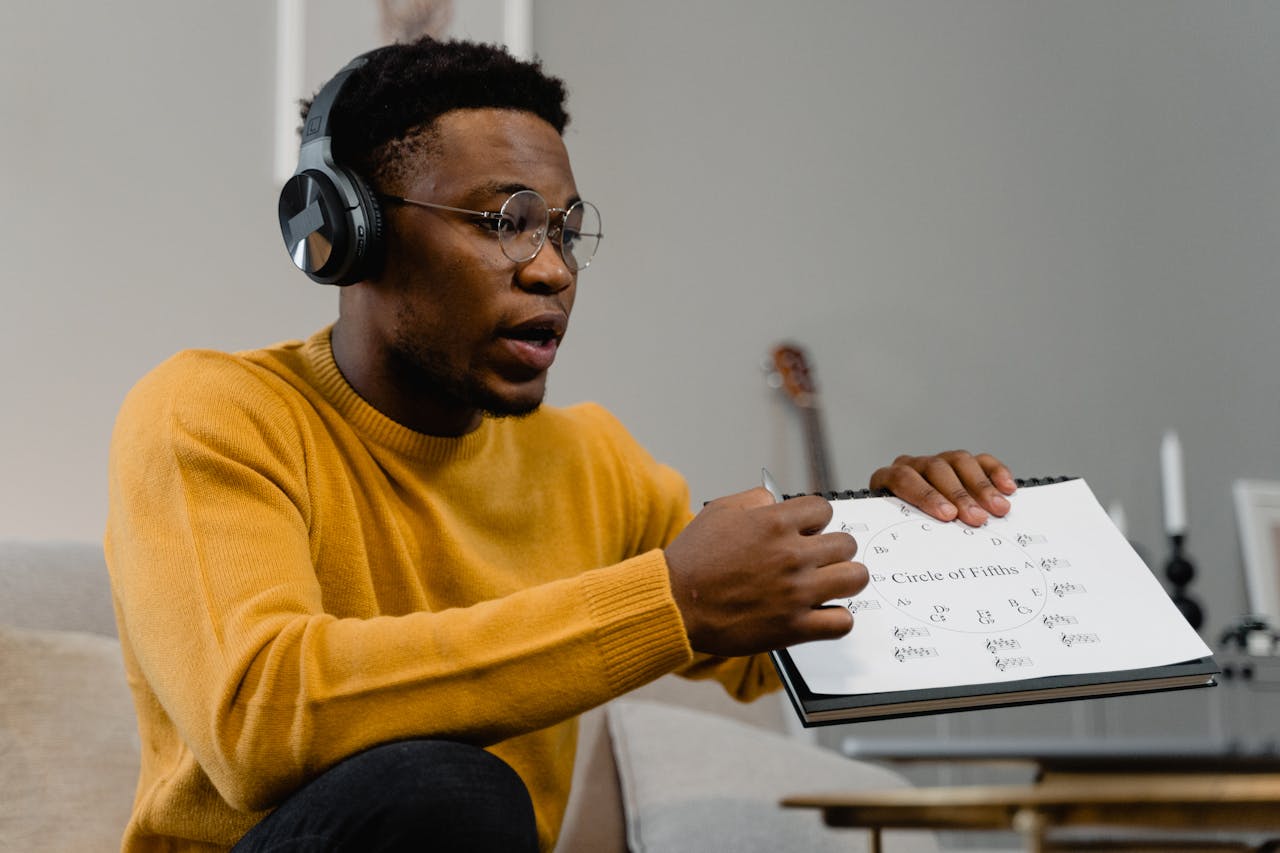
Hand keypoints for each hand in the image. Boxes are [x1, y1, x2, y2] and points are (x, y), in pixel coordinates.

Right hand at [664, 487, 865, 656]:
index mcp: (774, 523)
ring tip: (829, 583)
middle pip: (846, 543)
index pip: (824, 510)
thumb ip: (755, 500)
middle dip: (834, 549)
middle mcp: (791, 555)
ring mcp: (796, 592)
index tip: (807, 532)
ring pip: (854, 578)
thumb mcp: (718, 511)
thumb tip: (778, 501)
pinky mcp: (794, 627)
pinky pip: (842, 621)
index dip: (815, 521)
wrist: (674, 603)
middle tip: (817, 559)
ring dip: (845, 578)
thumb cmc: (692, 559)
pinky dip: (836, 618)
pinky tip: (821, 613)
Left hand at [870, 450, 1015, 526]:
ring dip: (981, 486)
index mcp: (891, 478)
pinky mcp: (962, 463)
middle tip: (977, 518)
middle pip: (936, 470)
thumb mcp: (896, 529)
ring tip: (998, 509)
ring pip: (960, 462)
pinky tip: (1007, 488)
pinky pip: (981, 460)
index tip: (947, 515)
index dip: (926, 495)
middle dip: (959, 495)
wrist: (901, 523)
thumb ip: (904, 531)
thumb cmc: (900, 527)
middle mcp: (915, 465)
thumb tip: (918, 550)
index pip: (904, 478)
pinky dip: (996, 472)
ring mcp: (940, 461)